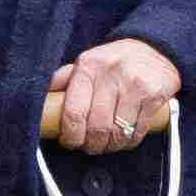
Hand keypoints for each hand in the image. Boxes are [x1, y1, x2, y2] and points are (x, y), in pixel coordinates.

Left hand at [41, 37, 182, 153]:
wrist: (154, 49)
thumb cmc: (113, 62)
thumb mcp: (86, 63)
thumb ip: (64, 80)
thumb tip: (41, 99)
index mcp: (89, 66)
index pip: (73, 112)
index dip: (70, 135)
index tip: (69, 142)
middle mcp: (111, 74)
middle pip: (96, 127)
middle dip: (90, 145)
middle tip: (88, 146)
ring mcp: (135, 85)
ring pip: (117, 133)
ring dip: (109, 146)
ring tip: (105, 145)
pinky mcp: (154, 96)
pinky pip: (137, 132)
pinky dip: (128, 142)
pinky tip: (123, 139)